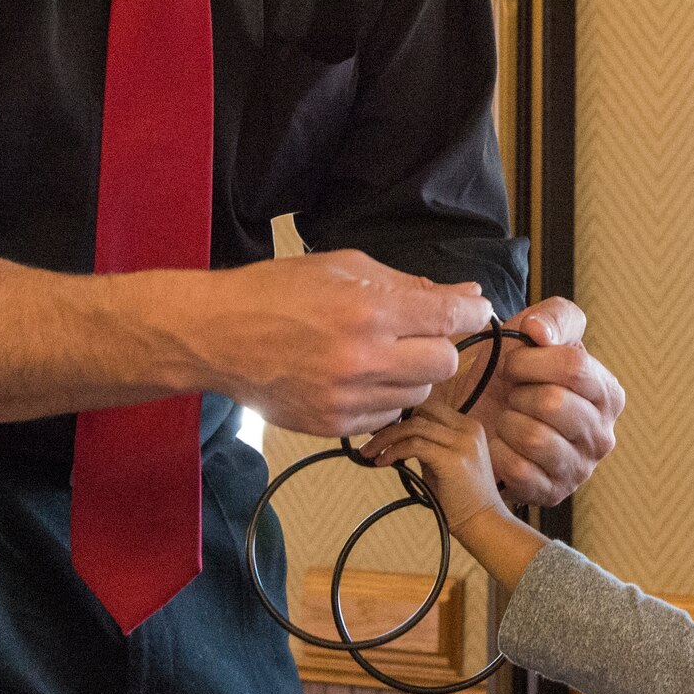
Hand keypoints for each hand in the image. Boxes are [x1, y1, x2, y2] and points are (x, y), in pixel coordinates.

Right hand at [189, 250, 490, 435]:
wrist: (218, 334)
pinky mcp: (333, 425)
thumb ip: (408, 285)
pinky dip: (383, 396)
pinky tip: (356, 376)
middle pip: (444, 364)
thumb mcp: (345, 268)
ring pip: (418, 393)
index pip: (449, 318)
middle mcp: (362, 359)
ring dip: (410, 373)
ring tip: (378, 353)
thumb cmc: (278, 291)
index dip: (471, 312)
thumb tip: (463, 295)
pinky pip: (386, 415)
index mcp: (368, 311)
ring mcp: (347, 398)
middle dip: (439, 345)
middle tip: (416, 333)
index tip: (475, 310)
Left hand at [367, 403, 508, 529]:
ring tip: (368, 453)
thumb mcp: (445, 462)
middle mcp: (468, 429)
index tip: (380, 430)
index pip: (429, 407)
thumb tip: (395, 435)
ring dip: (385, 438)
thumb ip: (427, 445)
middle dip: (391, 423)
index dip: (402, 416)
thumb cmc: (461, 498)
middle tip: (370, 440)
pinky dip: (393, 451)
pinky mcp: (454, 460)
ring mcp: (463, 443)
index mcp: (469, 426)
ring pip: (414, 426)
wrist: (485, 523)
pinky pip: (415, 445)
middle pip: (420, 411)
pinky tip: (382, 462)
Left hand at [445, 297, 623, 508]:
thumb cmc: (513, 373)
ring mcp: (579, 468)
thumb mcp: (533, 330)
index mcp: (608, 392)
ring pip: (535, 438)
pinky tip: (499, 444)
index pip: (574, 367)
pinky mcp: (552, 494)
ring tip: (507, 417)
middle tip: (510, 393)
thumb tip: (541, 333)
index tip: (512, 362)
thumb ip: (553, 317)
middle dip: (518, 392)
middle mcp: (602, 434)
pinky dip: (498, 451)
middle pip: (554, 403)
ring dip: (507, 421)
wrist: (479, 414)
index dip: (532, 360)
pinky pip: (519, 470)